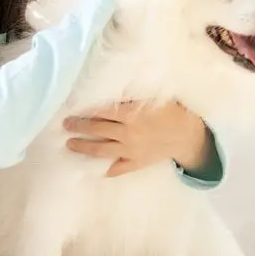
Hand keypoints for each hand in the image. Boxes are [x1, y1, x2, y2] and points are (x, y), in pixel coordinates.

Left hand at [63, 99, 209, 176]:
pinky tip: (97, 171)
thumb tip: (112, 84)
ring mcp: (131, 150)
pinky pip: (119, 168)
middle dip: (79, 127)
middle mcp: (127, 132)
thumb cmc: (173, 110)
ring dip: (83, 146)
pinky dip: (108, 169)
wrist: (189, 135)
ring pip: (101, 149)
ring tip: (69, 144)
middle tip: (65, 124)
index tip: (71, 108)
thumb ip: (132, 94)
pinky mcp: (137, 162)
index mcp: (130, 114)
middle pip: (97, 129)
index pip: (101, 111)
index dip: (85, 110)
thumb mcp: (154, 96)